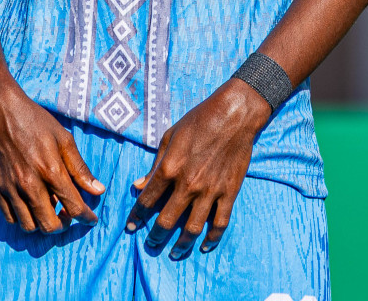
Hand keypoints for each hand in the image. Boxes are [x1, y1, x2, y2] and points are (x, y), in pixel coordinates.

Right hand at [0, 81, 104, 233]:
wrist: (0, 113)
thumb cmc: (36, 123)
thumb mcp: (64, 139)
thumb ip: (80, 168)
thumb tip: (98, 191)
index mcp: (51, 171)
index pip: (74, 207)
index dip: (87, 218)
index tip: (91, 220)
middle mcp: (30, 184)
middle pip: (50, 225)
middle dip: (64, 226)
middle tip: (69, 216)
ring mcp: (11, 189)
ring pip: (29, 226)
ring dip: (43, 225)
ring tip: (50, 211)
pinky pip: (10, 218)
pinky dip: (23, 219)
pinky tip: (31, 207)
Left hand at [127, 78, 271, 257]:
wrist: (235, 115)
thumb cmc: (199, 120)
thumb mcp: (170, 137)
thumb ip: (155, 164)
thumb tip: (139, 185)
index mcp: (170, 169)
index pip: (147, 201)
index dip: (137, 216)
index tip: (132, 226)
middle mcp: (188, 184)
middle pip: (166, 221)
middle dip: (156, 236)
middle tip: (152, 243)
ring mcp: (210, 191)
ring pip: (192, 229)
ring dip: (181, 245)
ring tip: (175, 252)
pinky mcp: (229, 192)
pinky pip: (220, 223)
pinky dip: (212, 239)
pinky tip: (204, 246)